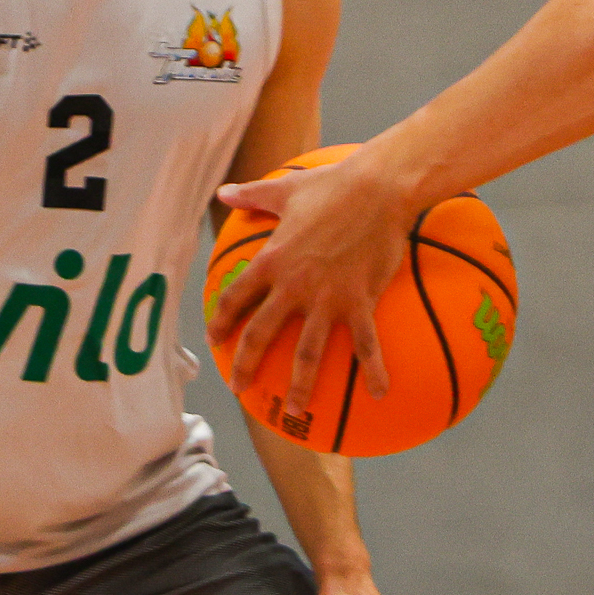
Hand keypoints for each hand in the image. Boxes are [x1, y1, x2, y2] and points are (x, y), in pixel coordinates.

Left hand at [209, 152, 416, 409]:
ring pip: (307, 351)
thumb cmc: (333, 184)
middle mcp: (294, 284)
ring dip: (301, 384)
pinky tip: (380, 393)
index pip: (236, 297)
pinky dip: (373, 371)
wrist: (379, 188)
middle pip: (261, 333)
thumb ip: (251, 195)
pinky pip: (366, 344)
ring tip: (297, 410)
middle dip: (245, 364)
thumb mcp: (285, 188)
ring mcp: (328, 297)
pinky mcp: (360, 301)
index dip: (221, 321)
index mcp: (273, 259)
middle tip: (238, 387)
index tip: (213, 339)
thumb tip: (222, 192)